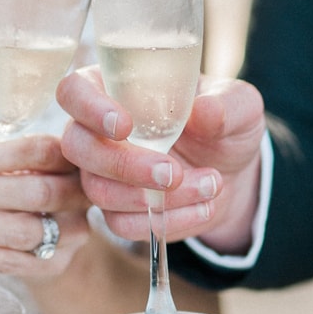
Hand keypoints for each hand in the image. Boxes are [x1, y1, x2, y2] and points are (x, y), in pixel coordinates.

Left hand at [0, 134, 90, 282]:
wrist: (56, 226)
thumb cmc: (31, 180)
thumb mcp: (27, 160)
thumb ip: (5, 156)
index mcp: (72, 160)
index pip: (43, 153)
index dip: (4, 156)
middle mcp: (79, 196)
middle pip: (37, 194)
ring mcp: (72, 233)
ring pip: (23, 232)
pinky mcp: (56, 263)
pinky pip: (12, 262)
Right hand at [57, 68, 266, 252]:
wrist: (233, 171)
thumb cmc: (225, 123)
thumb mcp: (238, 105)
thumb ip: (225, 103)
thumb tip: (205, 112)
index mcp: (113, 88)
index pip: (74, 90)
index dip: (88, 107)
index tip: (124, 125)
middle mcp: (96, 131)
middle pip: (78, 147)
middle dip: (124, 164)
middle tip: (173, 172)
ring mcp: (101, 174)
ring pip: (100, 191)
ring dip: (154, 196)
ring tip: (210, 185)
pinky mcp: (117, 211)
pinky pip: (123, 224)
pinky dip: (168, 220)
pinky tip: (204, 207)